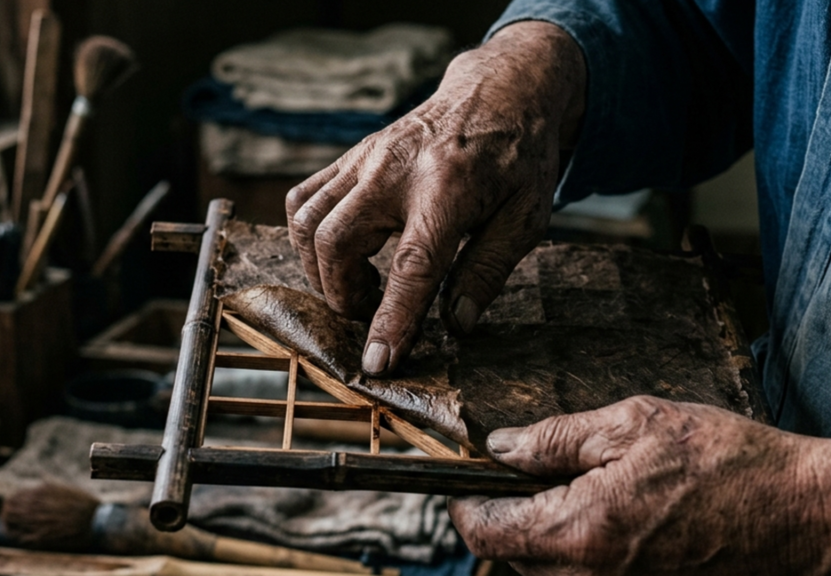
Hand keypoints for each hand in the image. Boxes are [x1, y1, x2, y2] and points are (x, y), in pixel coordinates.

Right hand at [286, 22, 585, 375]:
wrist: (499, 89)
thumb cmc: (518, 157)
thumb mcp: (526, 217)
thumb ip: (488, 271)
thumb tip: (456, 324)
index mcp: (449, 189)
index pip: (411, 267)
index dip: (391, 320)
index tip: (376, 364)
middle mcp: (394, 171)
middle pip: (336, 243)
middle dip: (343, 295)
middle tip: (373, 312)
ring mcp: (366, 158)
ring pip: (307, 221)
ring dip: (322, 269)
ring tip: (361, 284)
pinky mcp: (352, 155)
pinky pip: (305, 197)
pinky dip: (309, 233)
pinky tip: (343, 250)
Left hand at [449, 396, 830, 574]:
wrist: (804, 517)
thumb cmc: (727, 465)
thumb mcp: (635, 425)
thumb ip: (556, 438)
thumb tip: (502, 446)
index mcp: (581, 532)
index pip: (484, 533)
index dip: (465, 502)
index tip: (465, 479)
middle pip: (510, 556)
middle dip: (505, 514)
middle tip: (526, 474)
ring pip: (543, 572)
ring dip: (540, 534)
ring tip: (576, 490)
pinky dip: (576, 552)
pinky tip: (608, 517)